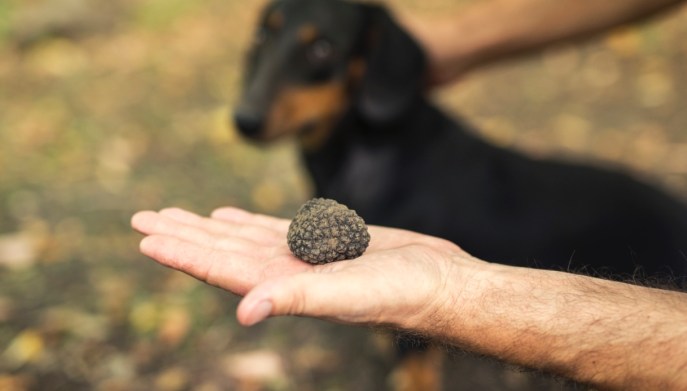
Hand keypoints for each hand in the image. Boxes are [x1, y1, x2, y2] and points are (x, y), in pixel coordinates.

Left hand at [131, 207, 478, 327]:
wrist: (437, 282)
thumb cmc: (399, 293)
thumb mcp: (346, 294)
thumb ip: (295, 298)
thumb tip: (246, 311)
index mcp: (282, 287)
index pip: (219, 269)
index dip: (182, 253)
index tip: (146, 237)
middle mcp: (283, 274)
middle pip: (220, 251)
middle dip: (182, 234)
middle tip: (142, 219)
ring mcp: (301, 258)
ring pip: (240, 238)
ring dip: (206, 227)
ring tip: (173, 214)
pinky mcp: (322, 242)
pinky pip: (271, 229)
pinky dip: (245, 222)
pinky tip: (227, 216)